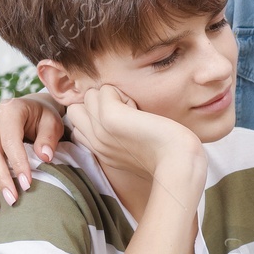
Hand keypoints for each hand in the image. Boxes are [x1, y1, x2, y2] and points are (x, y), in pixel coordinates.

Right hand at [0, 94, 65, 214]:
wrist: (30, 109)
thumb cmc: (44, 118)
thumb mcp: (53, 122)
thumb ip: (49, 138)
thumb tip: (45, 157)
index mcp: (10, 110)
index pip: (10, 139)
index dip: (17, 163)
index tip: (27, 185)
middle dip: (0, 179)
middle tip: (12, 200)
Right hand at [66, 86, 203, 187]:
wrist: (179, 163)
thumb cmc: (167, 155)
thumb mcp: (134, 149)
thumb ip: (120, 137)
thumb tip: (123, 114)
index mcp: (101, 152)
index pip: (79, 126)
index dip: (97, 117)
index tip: (123, 122)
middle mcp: (96, 143)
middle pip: (75, 110)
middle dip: (97, 104)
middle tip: (126, 113)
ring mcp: (100, 131)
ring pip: (88, 96)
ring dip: (111, 96)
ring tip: (133, 111)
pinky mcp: (110, 118)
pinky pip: (104, 90)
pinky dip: (121, 93)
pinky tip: (138, 109)